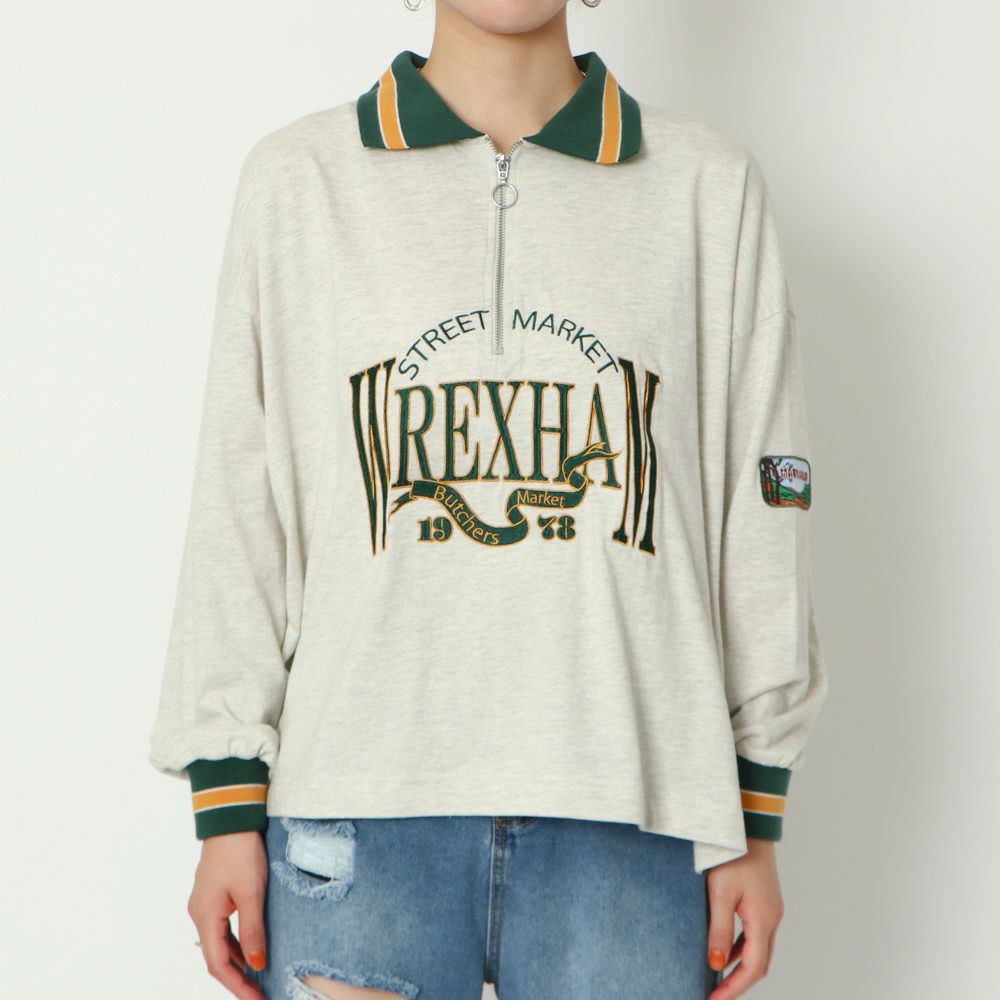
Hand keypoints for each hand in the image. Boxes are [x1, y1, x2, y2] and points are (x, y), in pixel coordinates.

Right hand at [188, 830, 268, 999]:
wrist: (231, 818)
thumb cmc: (241, 851)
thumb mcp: (252, 893)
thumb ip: (253, 930)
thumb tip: (257, 964)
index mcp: (205, 917)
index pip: (218, 964)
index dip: (238, 987)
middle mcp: (199, 914)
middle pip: (217, 958)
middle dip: (237, 979)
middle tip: (260, 994)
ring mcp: (205, 904)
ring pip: (220, 943)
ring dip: (238, 962)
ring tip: (259, 979)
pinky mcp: (214, 894)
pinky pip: (223, 928)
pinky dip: (237, 943)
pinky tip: (251, 949)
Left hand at [705, 837, 784, 998]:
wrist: (749, 823)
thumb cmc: (733, 853)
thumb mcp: (720, 893)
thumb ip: (719, 929)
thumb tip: (716, 964)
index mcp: (764, 920)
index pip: (753, 968)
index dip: (734, 988)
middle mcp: (773, 918)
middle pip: (759, 963)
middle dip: (738, 982)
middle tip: (715, 995)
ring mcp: (771, 908)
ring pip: (758, 948)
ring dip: (740, 966)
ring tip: (717, 977)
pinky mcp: (765, 900)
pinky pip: (755, 933)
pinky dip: (742, 947)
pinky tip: (725, 948)